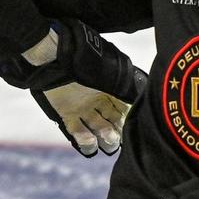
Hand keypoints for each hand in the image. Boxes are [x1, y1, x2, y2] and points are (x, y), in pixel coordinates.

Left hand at [0, 19, 145, 155]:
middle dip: (120, 132)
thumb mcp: (113, 73)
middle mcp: (98, 100)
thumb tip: (143, 103)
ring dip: (106, 138)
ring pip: (98, 129)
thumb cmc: (85, 61)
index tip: (135, 128)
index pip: (126, 109)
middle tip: (123, 137)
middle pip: (113, 122)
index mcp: (110, 88)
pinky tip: (90, 141)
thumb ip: (128, 89)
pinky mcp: (66, 114)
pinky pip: (77, 132)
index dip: (131, 120)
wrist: (56, 57)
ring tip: (108, 140)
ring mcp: (82, 108)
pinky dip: (84, 141)